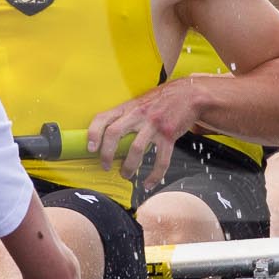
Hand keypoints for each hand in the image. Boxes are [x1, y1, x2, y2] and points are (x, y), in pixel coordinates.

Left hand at [86, 79, 202, 189]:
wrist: (188, 94)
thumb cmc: (161, 100)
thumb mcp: (139, 103)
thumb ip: (125, 116)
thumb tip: (107, 137)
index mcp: (128, 107)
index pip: (103, 118)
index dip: (93, 133)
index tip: (90, 149)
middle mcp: (138, 114)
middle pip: (114, 133)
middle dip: (106, 154)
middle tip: (105, 166)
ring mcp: (154, 125)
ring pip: (136, 149)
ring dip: (128, 166)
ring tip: (125, 174)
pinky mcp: (169, 135)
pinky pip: (161, 160)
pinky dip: (154, 175)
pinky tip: (149, 183)